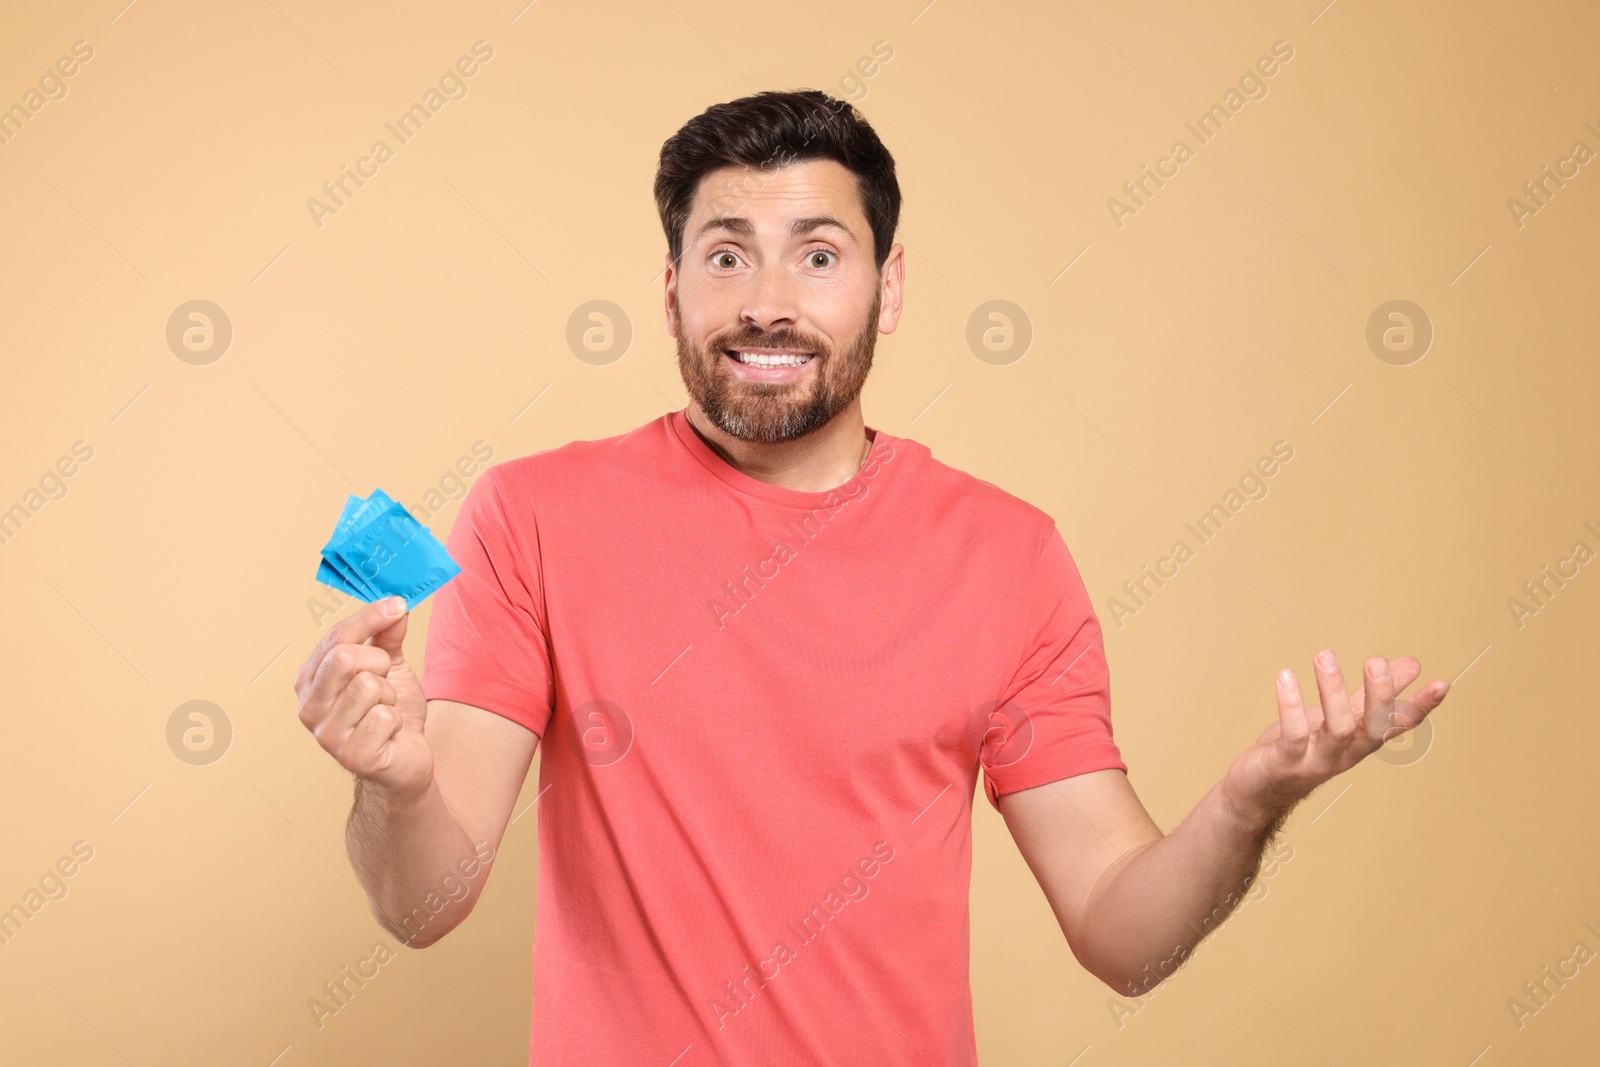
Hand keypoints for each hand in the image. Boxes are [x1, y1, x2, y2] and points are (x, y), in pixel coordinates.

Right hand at [293, 597, 432, 799]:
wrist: (406, 760)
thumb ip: (387, 635)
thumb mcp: (389, 667)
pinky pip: (383, 716)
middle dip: (379, 664)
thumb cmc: (391, 713)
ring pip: (368, 686)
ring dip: (389, 696)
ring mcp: (326, 735)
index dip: (370, 617)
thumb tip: (395, 604)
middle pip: (345, 658)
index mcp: (310, 681)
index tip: (397, 605)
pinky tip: (389, 733)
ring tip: (386, 712)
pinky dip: (396, 721)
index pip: (336, 637)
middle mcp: (309, 707)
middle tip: (386, 682)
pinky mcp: (351, 756)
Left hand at [1222, 649, 1450, 828]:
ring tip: (1324, 656)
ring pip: (1336, 729)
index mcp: (1360, 741)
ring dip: (1332, 691)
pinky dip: (1290, 705)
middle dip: (1379, 695)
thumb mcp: (1340, 717)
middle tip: (1376, 660)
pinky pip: (1293, 734)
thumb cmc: (1301, 749)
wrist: (1256, 791)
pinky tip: (1285, 677)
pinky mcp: (1286, 762)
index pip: (1397, 724)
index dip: (1421, 707)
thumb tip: (1412, 664)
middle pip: (1373, 728)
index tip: (1442, 684)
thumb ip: (1372, 694)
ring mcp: (1317, 760)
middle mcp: (1345, 754)